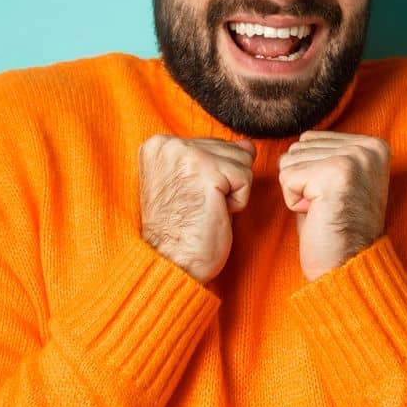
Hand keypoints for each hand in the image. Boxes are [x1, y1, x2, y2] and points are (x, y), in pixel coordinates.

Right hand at [138, 135, 255, 283]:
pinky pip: (246, 178)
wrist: (173, 262)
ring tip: (205, 208)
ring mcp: (185, 154)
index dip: (215, 177)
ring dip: (232, 191)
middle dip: (225, 182)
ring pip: (242, 161)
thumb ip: (218, 157)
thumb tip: (247, 144)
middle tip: (198, 205)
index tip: (191, 197)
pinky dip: (238, 201)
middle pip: (230, 149)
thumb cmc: (183, 229)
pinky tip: (214, 212)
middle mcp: (168, 144)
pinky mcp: (206, 171)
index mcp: (159, 144)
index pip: (215, 144)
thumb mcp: (198, 184)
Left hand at [278, 131, 389, 280]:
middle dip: (303, 180)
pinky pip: (286, 178)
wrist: (347, 266)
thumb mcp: (339, 179)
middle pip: (298, 148)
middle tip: (328, 206)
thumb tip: (299, 138)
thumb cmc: (337, 228)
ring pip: (289, 161)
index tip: (335, 196)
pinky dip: (293, 202)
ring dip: (298, 191)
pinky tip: (317, 214)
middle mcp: (367, 147)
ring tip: (323, 209)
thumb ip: (326, 153)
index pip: (310, 139)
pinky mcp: (335, 173)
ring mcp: (353, 158)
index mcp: (373, 144)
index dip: (311, 172)